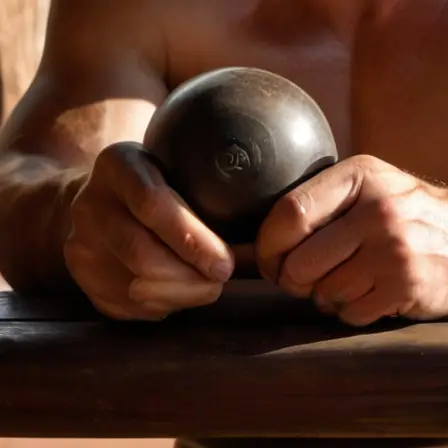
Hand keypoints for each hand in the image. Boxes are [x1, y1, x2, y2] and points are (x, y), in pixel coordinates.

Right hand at [64, 142, 234, 320]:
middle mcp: (90, 203)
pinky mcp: (79, 276)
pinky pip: (128, 306)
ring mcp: (80, 242)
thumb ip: (213, 200)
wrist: (98, 201)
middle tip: (221, 279)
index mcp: (119, 165)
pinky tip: (176, 291)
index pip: (154, 205)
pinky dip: (162, 305)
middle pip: (143, 255)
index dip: (194, 241)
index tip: (225, 265)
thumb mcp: (180, 172)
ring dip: (181, 296)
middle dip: (191, 277)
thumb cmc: (161, 186)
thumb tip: (261, 245)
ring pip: (137, 287)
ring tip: (204, 286)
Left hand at [256, 155, 447, 326]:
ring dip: (328, 296)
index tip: (271, 260)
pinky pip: (351, 313)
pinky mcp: (406, 285)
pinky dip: (353, 311)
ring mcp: (393, 250)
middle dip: (294, 280)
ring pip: (324, 293)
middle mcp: (377, 211)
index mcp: (360, 177)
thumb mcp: (373, 183)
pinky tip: (371, 294)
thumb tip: (266, 236)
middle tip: (305, 280)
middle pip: (300, 262)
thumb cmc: (410, 211)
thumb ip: (325, 197)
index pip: (290, 213)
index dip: (268, 246)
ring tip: (351, 281)